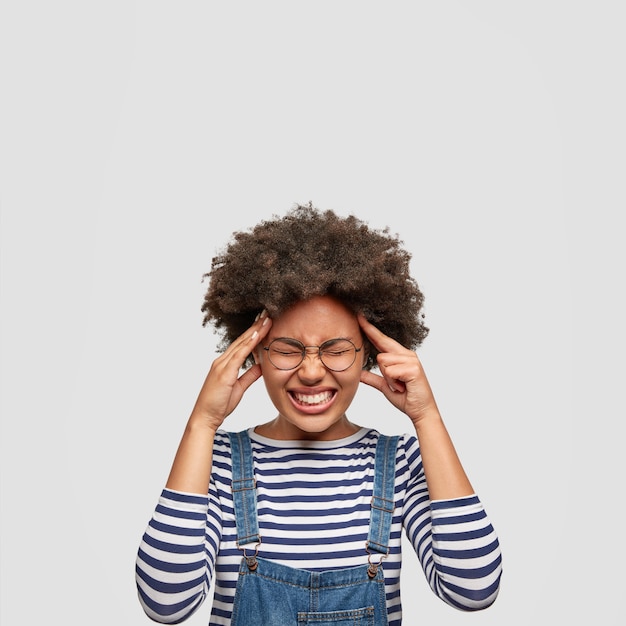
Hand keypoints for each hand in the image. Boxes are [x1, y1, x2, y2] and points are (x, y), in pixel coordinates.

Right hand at [190, 311, 272, 430]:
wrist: (205, 417)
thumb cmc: (219, 404)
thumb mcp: (239, 387)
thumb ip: (250, 375)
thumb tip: (261, 366)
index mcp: (226, 363)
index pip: (243, 343)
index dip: (254, 331)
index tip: (265, 321)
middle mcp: (222, 360)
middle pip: (242, 339)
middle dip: (256, 325)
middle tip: (268, 312)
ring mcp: (222, 364)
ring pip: (242, 343)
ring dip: (255, 329)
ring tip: (267, 317)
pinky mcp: (224, 372)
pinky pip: (239, 354)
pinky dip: (249, 343)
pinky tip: (257, 334)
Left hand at [358, 314, 438, 426]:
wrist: (421, 411)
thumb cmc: (406, 398)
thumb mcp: (385, 386)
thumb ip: (372, 378)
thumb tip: (358, 373)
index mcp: (401, 356)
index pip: (382, 340)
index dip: (370, 329)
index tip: (359, 317)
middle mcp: (407, 354)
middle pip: (380, 354)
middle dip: (384, 372)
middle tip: (397, 385)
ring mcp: (411, 360)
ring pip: (383, 362)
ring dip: (388, 379)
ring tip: (400, 386)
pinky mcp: (413, 368)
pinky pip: (389, 371)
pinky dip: (392, 382)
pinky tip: (403, 387)